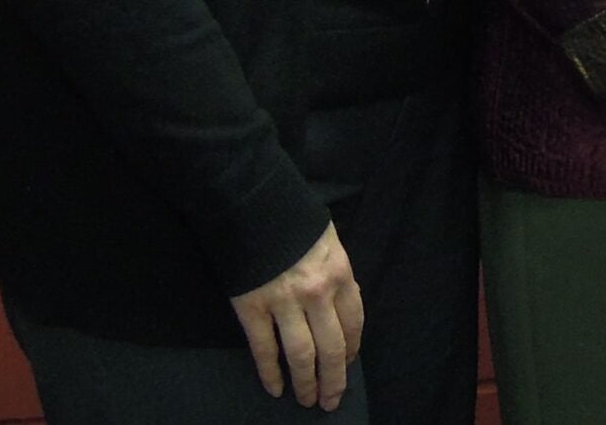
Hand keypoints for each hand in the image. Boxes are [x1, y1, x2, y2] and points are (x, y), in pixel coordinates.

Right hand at [230, 223, 361, 409]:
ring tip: (307, 400)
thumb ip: (335, 275)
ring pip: (300, 354)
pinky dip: (270, 373)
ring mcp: (283, 302)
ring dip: (306, 382)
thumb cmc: (295, 222)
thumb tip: (339, 309)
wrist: (255, 204)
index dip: (352, 349)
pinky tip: (275, 388)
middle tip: (331, 401)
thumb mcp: (329, 243)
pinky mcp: (252, 308)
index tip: (348, 365)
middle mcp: (317, 292)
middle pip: (331, 347)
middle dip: (333, 379)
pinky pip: (263, 349)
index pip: (353, 323)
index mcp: (340, 274)